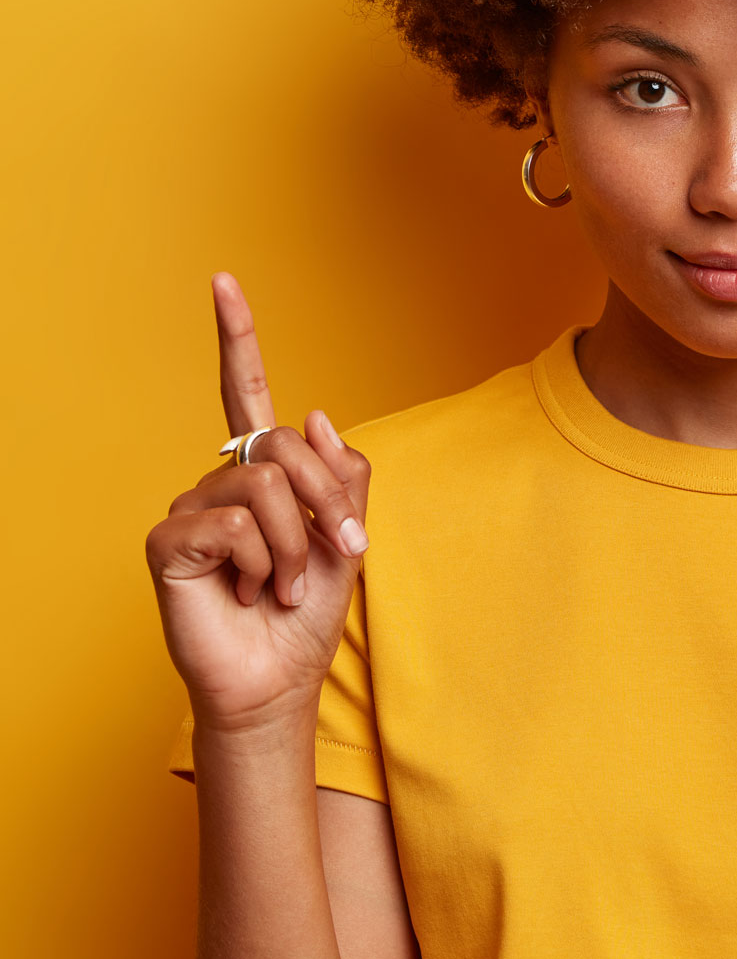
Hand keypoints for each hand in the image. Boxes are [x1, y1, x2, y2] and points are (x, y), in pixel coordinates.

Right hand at [145, 272, 372, 736]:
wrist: (281, 677)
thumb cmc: (308, 610)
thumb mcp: (346, 535)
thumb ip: (339, 474)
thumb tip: (312, 413)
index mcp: (263, 471)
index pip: (246, 392)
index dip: (236, 337)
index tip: (223, 281)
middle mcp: (220, 480)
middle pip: (284, 444)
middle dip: (327, 500)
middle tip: (336, 553)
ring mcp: (190, 508)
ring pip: (266, 486)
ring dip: (294, 544)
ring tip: (281, 584)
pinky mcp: (169, 542)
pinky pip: (234, 523)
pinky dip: (259, 561)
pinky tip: (247, 590)